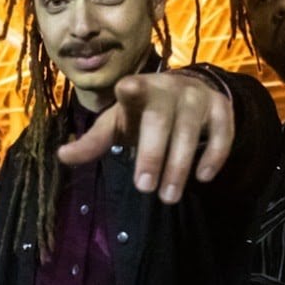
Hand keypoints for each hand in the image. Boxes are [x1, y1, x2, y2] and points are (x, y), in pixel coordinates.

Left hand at [57, 72, 234, 203]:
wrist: (187, 92)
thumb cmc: (143, 112)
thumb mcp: (117, 123)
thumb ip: (94, 141)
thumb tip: (62, 156)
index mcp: (138, 89)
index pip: (133, 87)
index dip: (131, 89)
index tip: (127, 88)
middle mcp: (168, 89)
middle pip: (161, 119)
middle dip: (152, 153)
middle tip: (145, 188)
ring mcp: (196, 97)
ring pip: (189, 130)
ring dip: (179, 165)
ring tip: (168, 197)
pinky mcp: (221, 109)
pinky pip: (222, 133)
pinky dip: (214, 155)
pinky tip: (203, 177)